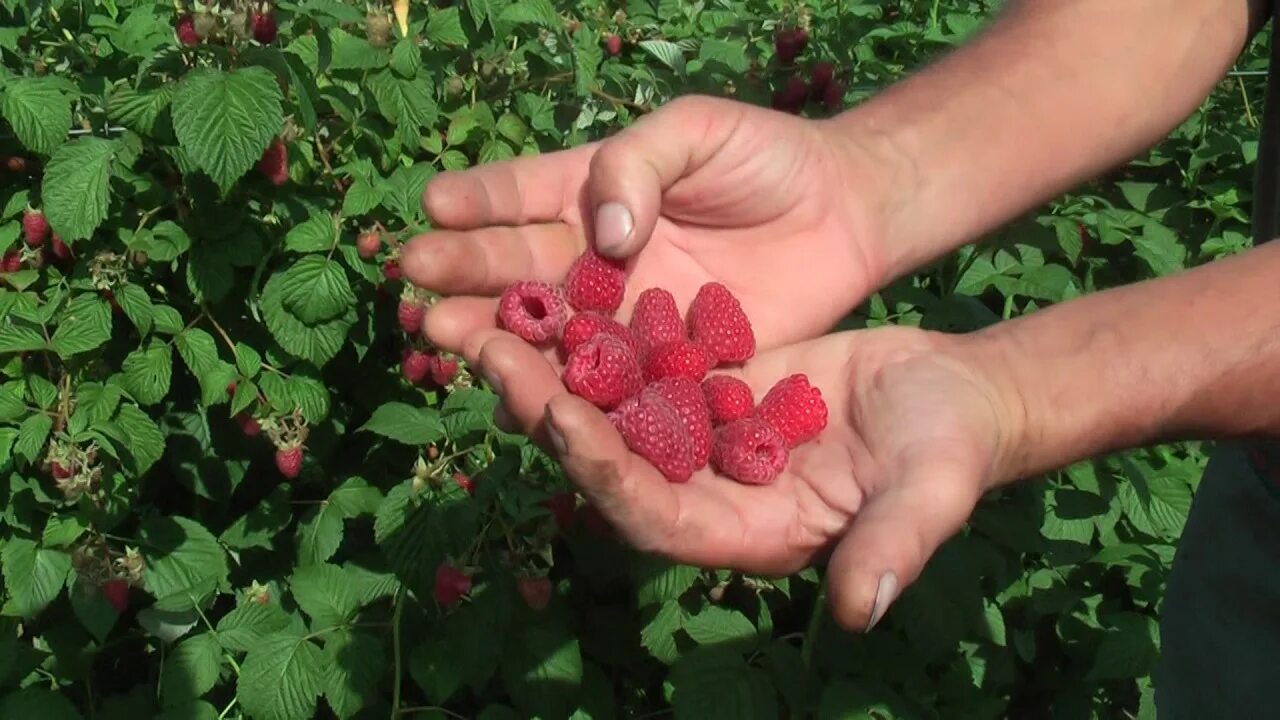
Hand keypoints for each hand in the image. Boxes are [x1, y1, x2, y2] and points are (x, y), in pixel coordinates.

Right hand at [401, 95, 896, 353]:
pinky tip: (524, 397)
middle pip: (519, 270)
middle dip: (466, 275)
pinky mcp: (663, 367)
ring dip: (497, 338)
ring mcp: (624, 316)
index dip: (477, 203)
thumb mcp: (698, 131)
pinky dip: (566, 392)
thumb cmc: (766, 158)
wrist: (846, 215)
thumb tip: (600, 232)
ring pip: (548, 331)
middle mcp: (594, 258)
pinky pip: (607, 382)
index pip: (522, 195)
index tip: (431, 207)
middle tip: (416, 285)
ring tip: (449, 338)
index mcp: (592, 191)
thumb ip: (639, 165)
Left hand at [459, 323, 1022, 631]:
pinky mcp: (706, 394)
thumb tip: (858, 612)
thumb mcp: (930, 491)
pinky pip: (639, 368)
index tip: (560, 418)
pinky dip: (598, 337)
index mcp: (748, 533)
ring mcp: (701, 443)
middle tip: (491, 350)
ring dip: (555, 368)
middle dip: (550, 412)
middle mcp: (708, 495)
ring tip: (498, 314)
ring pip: (611, 411)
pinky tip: (555, 287)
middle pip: (611, 462)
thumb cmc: (952, 446)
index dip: (606, 475)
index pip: (656, 517)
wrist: (953, 395)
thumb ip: (893, 546)